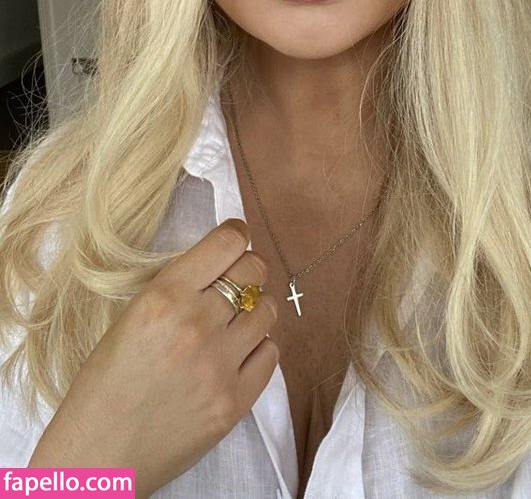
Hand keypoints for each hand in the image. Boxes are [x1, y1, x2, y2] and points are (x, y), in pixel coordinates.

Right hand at [28, 218, 277, 497]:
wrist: (100, 455)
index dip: (237, 234)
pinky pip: (271, 353)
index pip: (227, 242)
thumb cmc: (105, 384)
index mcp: (163, 297)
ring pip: (268, 310)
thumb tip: (218, 263)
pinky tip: (237, 354)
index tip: (236, 239)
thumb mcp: (130, 316)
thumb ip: (176, 288)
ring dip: (255, 310)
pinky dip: (258, 348)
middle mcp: (196, 324)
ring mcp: (220, 365)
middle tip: (237, 280)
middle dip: (249, 269)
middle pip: (254, 271)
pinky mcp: (236, 401)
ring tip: (235, 322)